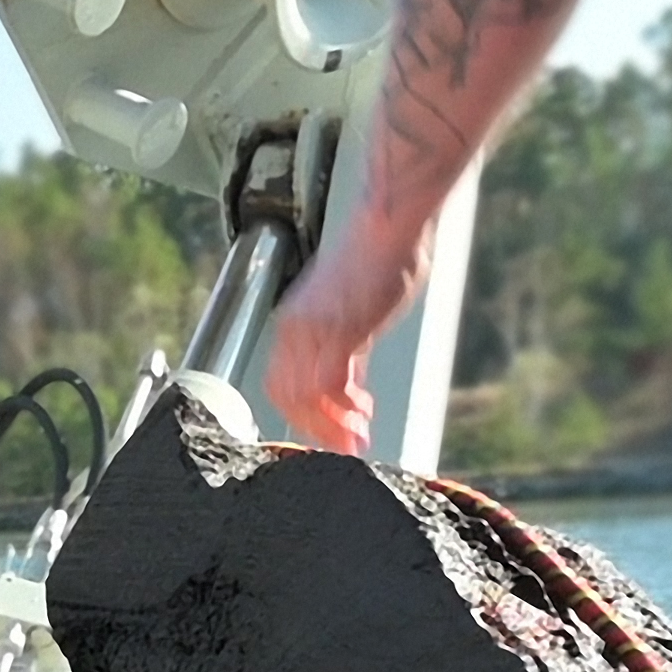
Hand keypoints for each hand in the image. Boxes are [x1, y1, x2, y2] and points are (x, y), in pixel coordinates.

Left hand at [258, 224, 427, 457]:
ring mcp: (313, 329)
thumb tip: (350, 385)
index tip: (327, 431)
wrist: (389, 227)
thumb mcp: (354, 312)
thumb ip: (346, 348)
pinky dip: (342, 409)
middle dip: (314, 428)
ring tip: (357, 439)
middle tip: (345, 444)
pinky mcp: (338, 330)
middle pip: (285, 395)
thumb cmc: (379, 260)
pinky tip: (363, 417)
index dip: (301, 413)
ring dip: (330, 425)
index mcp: (293, 322)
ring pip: (303, 397)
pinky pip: (327, 385)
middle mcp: (294, 327)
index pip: (281, 383)